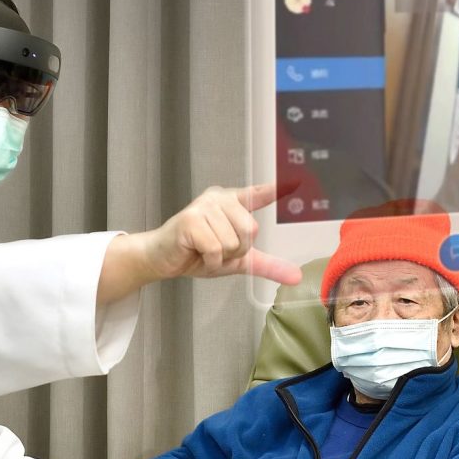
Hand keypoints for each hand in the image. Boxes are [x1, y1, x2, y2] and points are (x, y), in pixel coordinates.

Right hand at [138, 183, 301, 284]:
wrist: (162, 259)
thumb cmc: (197, 253)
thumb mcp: (239, 260)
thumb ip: (267, 265)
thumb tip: (295, 276)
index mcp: (231, 203)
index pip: (257, 195)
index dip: (275, 189)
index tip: (295, 181)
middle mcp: (219, 199)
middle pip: (251, 231)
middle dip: (236, 251)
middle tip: (215, 250)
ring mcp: (204, 207)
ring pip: (233, 242)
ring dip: (219, 257)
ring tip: (203, 250)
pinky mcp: (191, 220)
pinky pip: (215, 249)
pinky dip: (208, 261)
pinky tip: (195, 253)